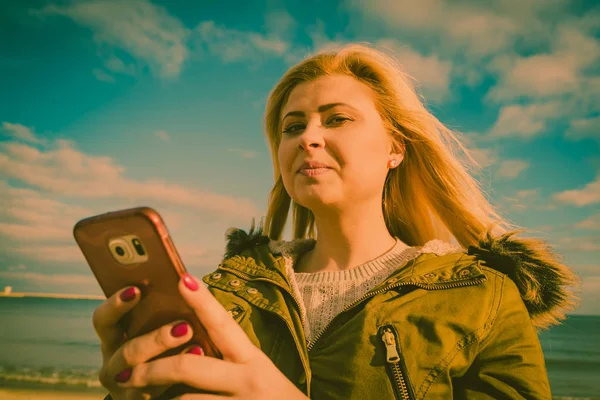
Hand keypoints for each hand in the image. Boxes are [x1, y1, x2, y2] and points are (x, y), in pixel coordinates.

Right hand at [93, 286, 198, 399]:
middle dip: (156, 339)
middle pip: (126, 352)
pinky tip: (198, 365)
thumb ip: (162, 310)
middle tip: (184, 326)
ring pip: (139, 376)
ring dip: (169, 361)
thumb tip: (186, 280)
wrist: (169, 388)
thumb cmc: (166, 347)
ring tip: (197, 346)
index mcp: (114, 338)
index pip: (103, 320)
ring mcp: (124, 388)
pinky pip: (155, 393)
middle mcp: (114, 364)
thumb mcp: (156, 328)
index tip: (136, 289)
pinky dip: (178, 380)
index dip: (115, 305)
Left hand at [115, 274, 308, 398]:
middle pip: (189, 367)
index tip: (182, 278)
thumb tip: (190, 347)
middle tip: (125, 374)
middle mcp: (249, 380)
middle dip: (152, 370)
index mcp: (253, 360)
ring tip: (139, 398)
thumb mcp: (258, 375)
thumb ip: (229, 360)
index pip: (224, 325)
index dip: (202, 302)